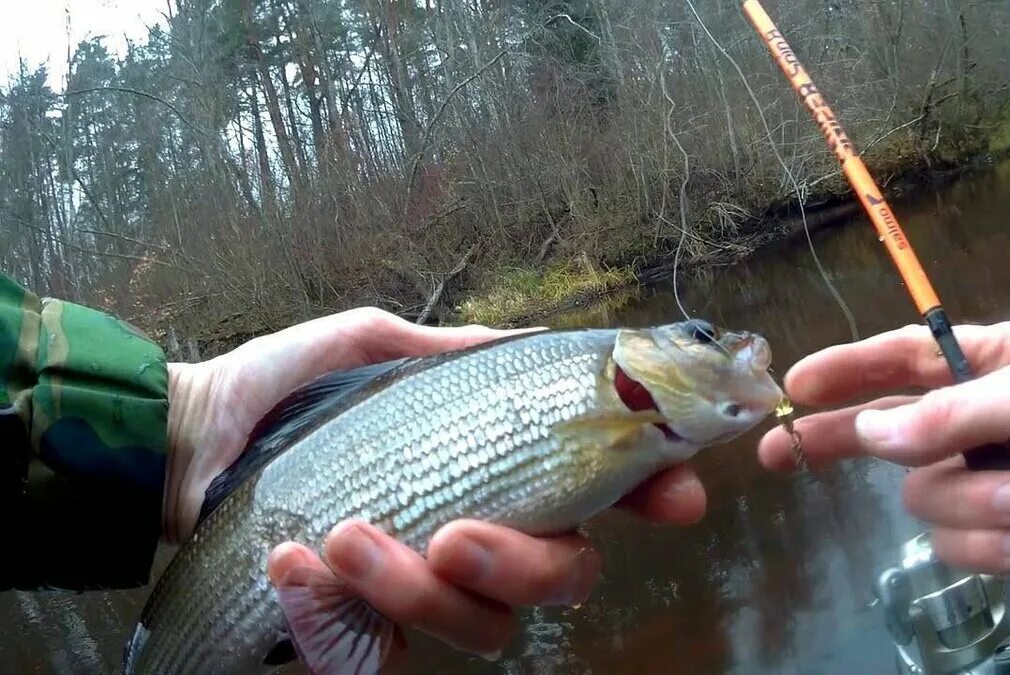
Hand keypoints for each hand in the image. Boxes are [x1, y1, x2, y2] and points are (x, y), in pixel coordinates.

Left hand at [165, 307, 707, 658]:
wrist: (189, 441)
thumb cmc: (285, 391)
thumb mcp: (372, 349)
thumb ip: (452, 351)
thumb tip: (533, 339)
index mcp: (498, 468)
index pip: (602, 492)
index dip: (651, 496)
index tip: (675, 500)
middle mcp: (481, 536)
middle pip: (562, 579)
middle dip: (521, 564)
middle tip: (452, 535)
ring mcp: (426, 594)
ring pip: (483, 628)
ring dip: (415, 590)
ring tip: (339, 538)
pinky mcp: (364, 634)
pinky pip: (387, 658)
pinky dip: (341, 621)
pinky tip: (294, 569)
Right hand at [759, 321, 1009, 610]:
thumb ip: (946, 415)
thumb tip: (868, 433)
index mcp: (994, 364)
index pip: (904, 360)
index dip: (848, 371)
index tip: (796, 384)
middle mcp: (980, 418)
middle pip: (889, 431)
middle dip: (842, 442)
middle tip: (782, 452)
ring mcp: (987, 478)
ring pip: (926, 495)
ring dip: (975, 503)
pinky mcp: (999, 535)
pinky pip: (958, 542)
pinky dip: (994, 543)